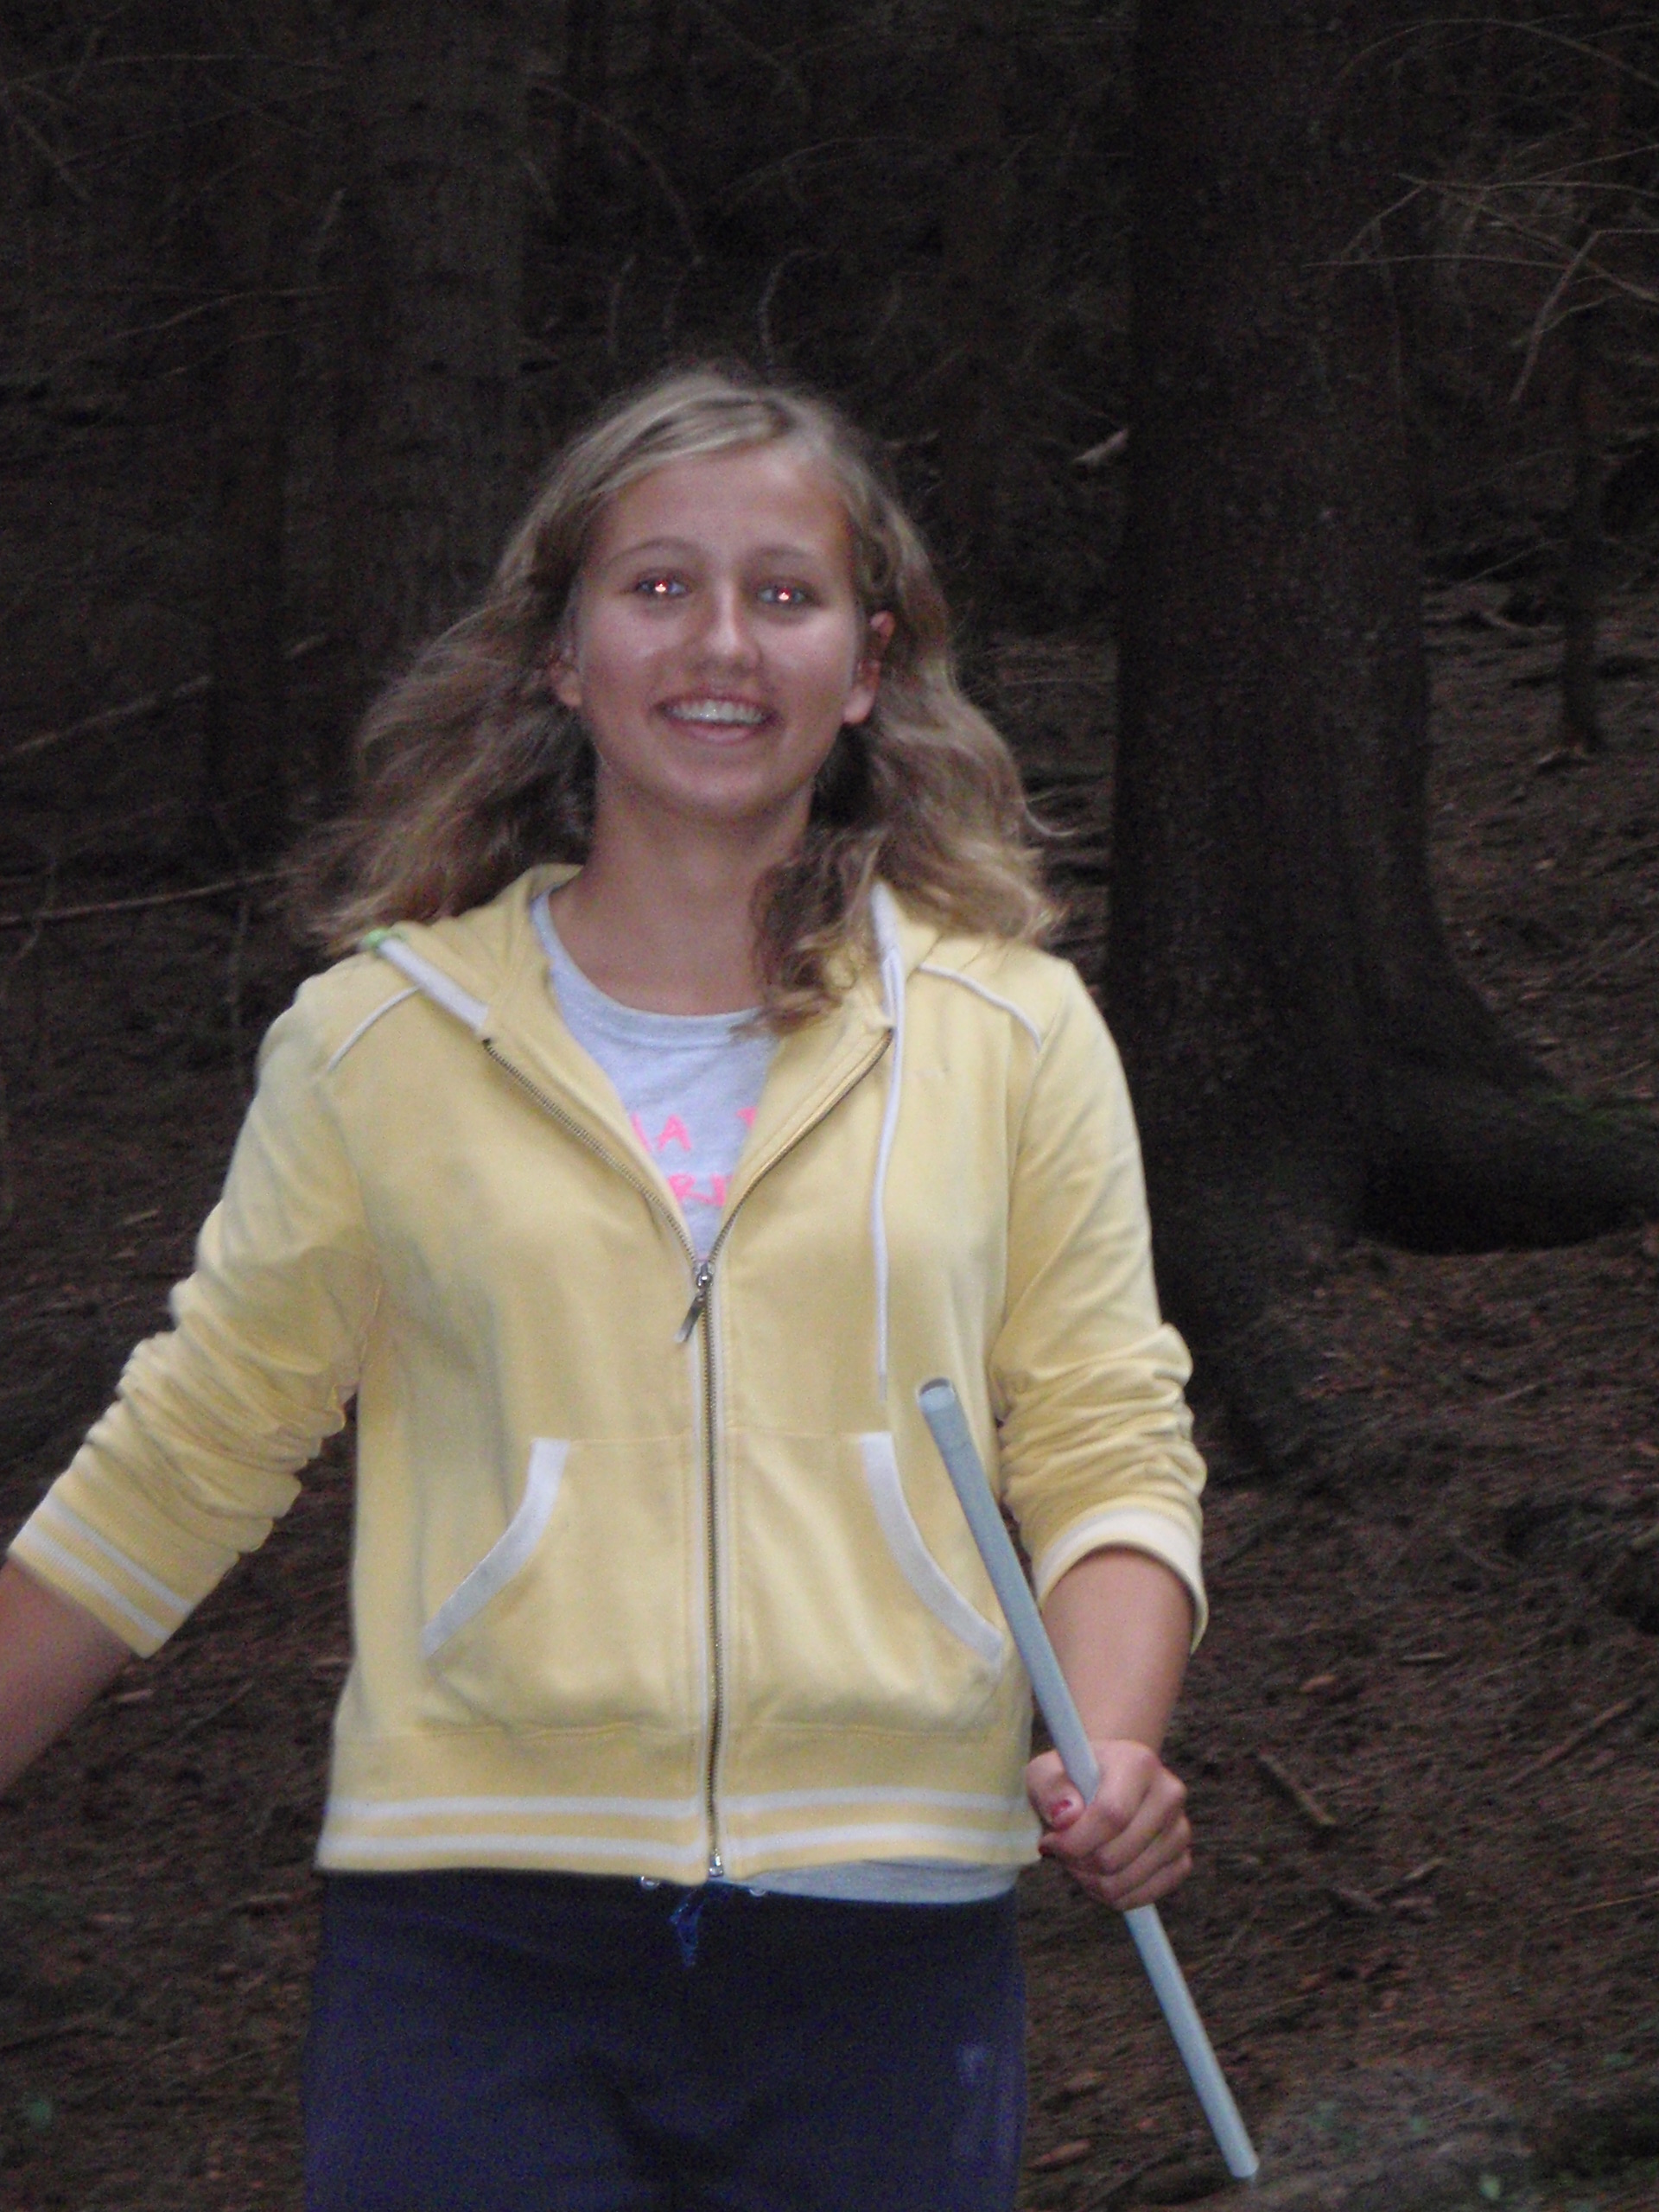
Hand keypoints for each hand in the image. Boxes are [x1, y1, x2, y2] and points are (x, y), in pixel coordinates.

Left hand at [1026, 1738, 1190, 1909]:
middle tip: (1062, 1852)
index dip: (1075, 1841)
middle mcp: (1169, 1793)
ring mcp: (1180, 1829)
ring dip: (1092, 1881)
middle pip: (1117, 1855)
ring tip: (1078, 1860)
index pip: (1111, 1815)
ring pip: (1128, 1880)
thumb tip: (1067, 1818)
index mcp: (1139, 1763)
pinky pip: (1145, 1895)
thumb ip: (1051, 1790)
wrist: (1105, 1780)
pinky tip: (1098, 1874)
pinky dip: (1114, 1895)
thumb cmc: (1073, 1778)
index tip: (1051, 1842)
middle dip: (1078, 1864)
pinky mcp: (1183, 1859)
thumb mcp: (1047, 1772)